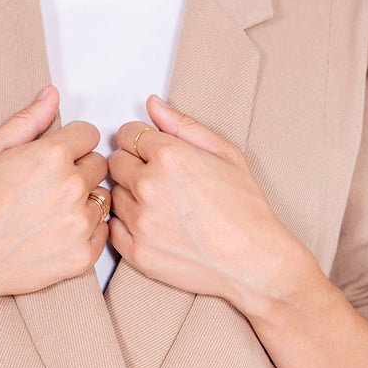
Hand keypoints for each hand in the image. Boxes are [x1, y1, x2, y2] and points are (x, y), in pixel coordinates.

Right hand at [0, 84, 109, 319]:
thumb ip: (28, 121)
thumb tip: (51, 95)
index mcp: (52, 156)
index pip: (89, 134)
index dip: (73, 143)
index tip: (60, 156)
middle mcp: (72, 188)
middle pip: (99, 165)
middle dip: (80, 170)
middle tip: (51, 187)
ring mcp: (80, 224)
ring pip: (102, 199)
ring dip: (85, 202)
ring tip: (52, 212)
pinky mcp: (84, 254)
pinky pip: (102, 231)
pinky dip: (87, 231)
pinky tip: (59, 232)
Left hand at [107, 94, 323, 321]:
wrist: (253, 262)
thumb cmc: (246, 210)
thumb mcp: (226, 154)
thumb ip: (184, 126)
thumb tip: (153, 105)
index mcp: (168, 156)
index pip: (127, 134)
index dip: (140, 142)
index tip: (152, 154)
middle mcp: (148, 187)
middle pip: (115, 163)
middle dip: (132, 167)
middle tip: (161, 183)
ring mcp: (140, 222)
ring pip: (115, 196)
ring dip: (131, 198)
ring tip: (163, 208)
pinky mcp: (137, 252)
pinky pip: (113, 230)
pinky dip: (128, 227)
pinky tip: (154, 227)